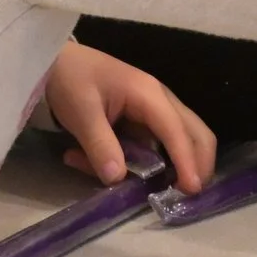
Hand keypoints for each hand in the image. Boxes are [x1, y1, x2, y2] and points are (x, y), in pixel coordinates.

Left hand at [43, 42, 216, 192]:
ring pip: (180, 141)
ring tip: (152, 187)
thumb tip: (117, 179)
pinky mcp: (144, 121)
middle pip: (196, 133)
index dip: (186, 161)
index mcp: (149, 95)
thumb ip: (99, 145)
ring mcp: (155, 111)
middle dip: (199, 163)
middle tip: (189, 194)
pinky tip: (109, 166)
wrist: (56, 62)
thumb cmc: (70, 80)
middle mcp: (161, 101)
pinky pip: (154, 146)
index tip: (191, 189)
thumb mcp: (80, 113)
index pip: (176, 131)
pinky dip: (144, 162)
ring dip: (173, 165)